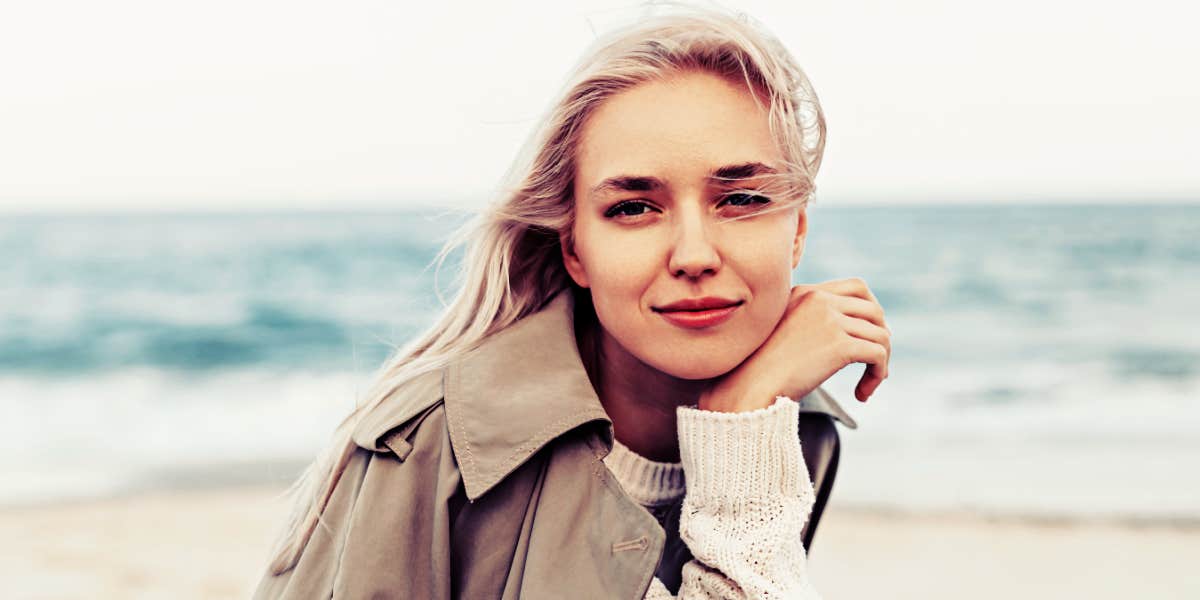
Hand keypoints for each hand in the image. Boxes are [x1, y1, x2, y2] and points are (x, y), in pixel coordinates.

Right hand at [699, 277, 891, 412]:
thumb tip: (838, 340)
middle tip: (875, 361)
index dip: (871, 310)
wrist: (747, 385)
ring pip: (880, 335)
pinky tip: (863, 393)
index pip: (857, 287)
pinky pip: (878, 354)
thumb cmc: (757, 369)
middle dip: (881, 336)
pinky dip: (878, 374)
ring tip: (868, 383)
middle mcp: (819, 299)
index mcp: (805, 292)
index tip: (869, 335)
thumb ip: (807, 324)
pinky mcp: (840, 344)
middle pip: (874, 310)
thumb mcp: (781, 333)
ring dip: (880, 362)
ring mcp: (830, 320)